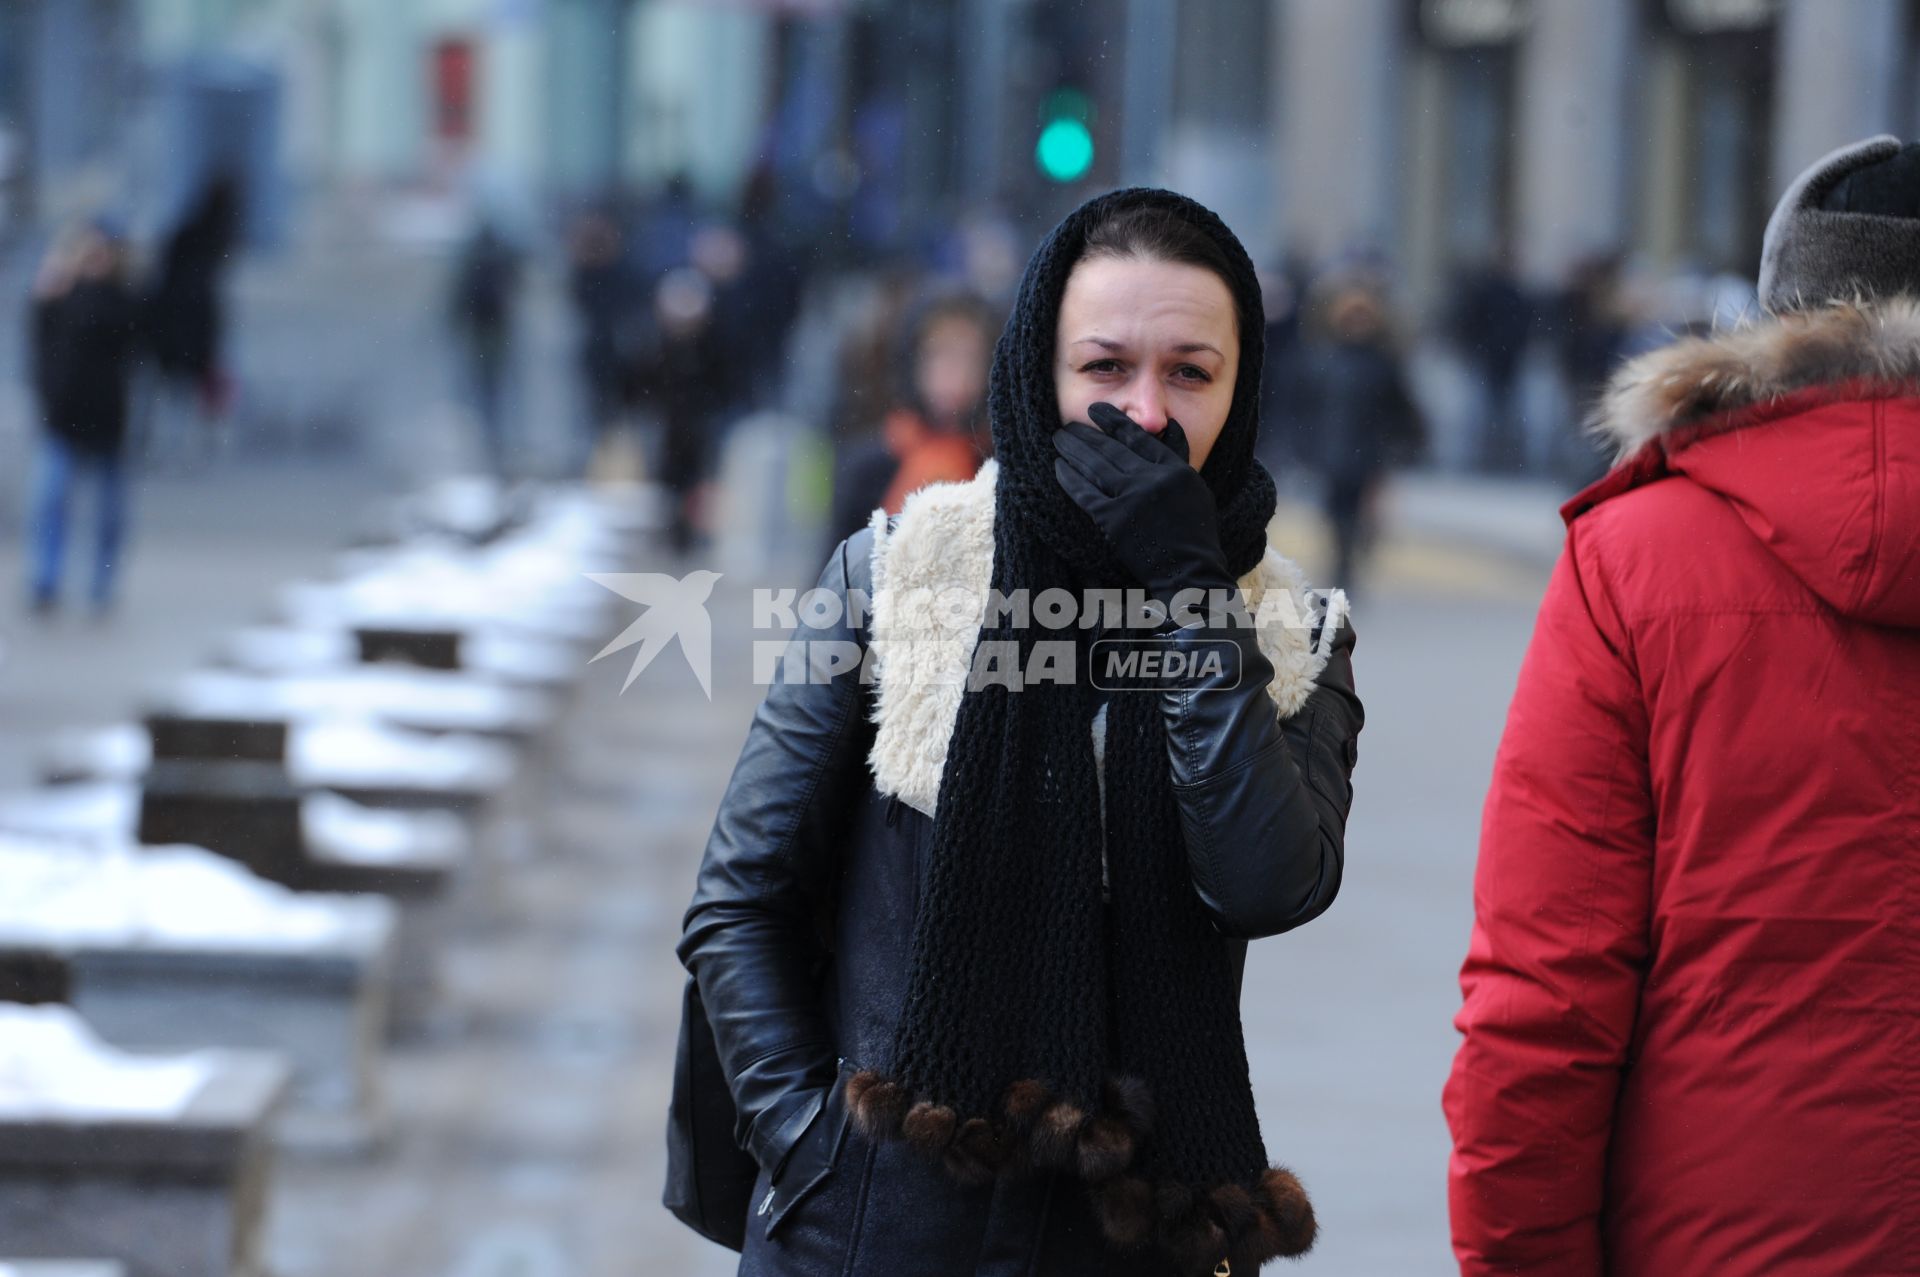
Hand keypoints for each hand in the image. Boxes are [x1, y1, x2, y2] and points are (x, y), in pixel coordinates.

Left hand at [1051, 402, 1233, 608]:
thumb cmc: (1194, 531)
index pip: (1137, 436)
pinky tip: (1059, 467)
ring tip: (1058, 440)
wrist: (1189, 571)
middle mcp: (1152, 479)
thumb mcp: (1195, 486)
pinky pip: (1085, 492)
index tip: (1095, 411)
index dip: (1113, 421)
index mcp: (1174, 469)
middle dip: (1084, 434)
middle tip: (1066, 426)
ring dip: (1072, 450)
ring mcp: (1131, 499)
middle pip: (1110, 448)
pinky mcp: (1114, 520)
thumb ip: (1179, 454)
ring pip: (1095, 466)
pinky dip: (1070, 478)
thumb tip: (1168, 424)